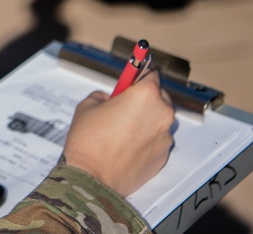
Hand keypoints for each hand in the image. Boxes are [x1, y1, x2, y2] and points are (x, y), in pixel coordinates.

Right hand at [62, 70, 174, 195]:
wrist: (92, 178)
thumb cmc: (89, 141)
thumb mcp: (88, 105)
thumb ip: (104, 95)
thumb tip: (111, 99)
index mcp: (145, 95)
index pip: (151, 74)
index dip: (139, 77)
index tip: (133, 80)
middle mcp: (161, 114)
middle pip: (160, 97)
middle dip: (145, 100)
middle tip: (124, 108)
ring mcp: (165, 137)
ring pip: (159, 121)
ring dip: (146, 121)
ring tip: (122, 132)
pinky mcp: (163, 157)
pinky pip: (157, 141)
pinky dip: (146, 141)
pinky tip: (126, 147)